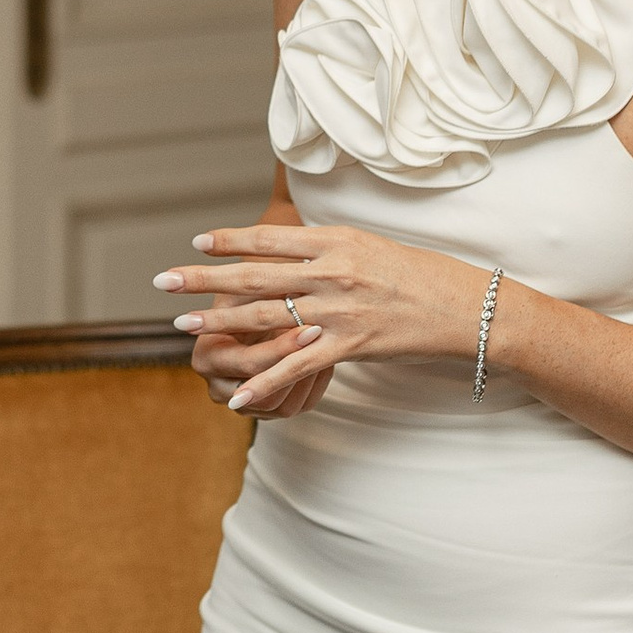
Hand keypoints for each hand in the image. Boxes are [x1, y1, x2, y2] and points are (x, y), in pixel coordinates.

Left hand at [160, 220, 486, 418]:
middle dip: (203, 278)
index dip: (230, 239)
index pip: (272, 236)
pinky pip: (296, 366)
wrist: (469, 308)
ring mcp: (339, 307)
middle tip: (163, 281)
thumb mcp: (375, 247)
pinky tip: (236, 396)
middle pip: (255, 272)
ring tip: (181, 327)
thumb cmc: (425, 276)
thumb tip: (296, 249)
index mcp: (337, 239)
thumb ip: (333, 249)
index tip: (196, 241)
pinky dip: (263, 383)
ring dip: (218, 324)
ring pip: (265, 316)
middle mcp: (332, 269)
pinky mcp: (350, 344)